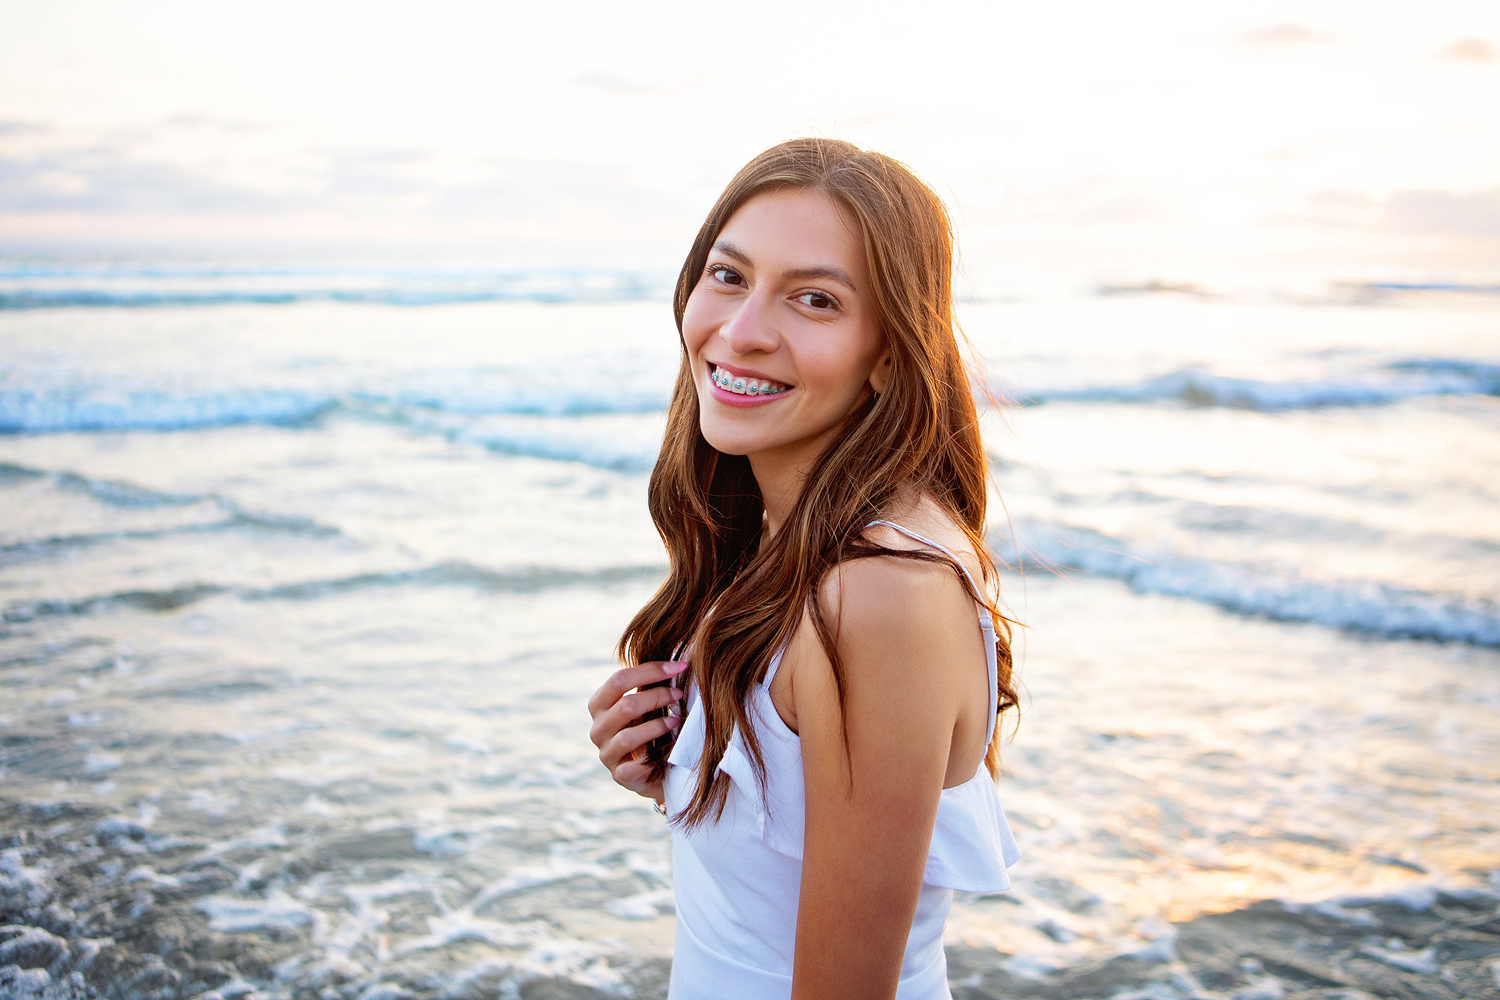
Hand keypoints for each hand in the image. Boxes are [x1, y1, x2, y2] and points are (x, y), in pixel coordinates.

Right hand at [587, 660, 686, 801]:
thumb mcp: (646, 704)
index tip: (678, 666)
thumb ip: (650, 685)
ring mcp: (606, 754)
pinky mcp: (619, 776)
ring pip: (628, 737)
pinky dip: (653, 759)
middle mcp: (598, 729)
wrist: (652, 770)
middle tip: (679, 693)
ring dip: (657, 726)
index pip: (618, 680)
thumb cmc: (649, 728)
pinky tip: (668, 752)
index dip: (650, 670)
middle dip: (657, 696)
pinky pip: (634, 767)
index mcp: (600, 704)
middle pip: (625, 706)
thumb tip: (677, 660)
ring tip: (676, 721)